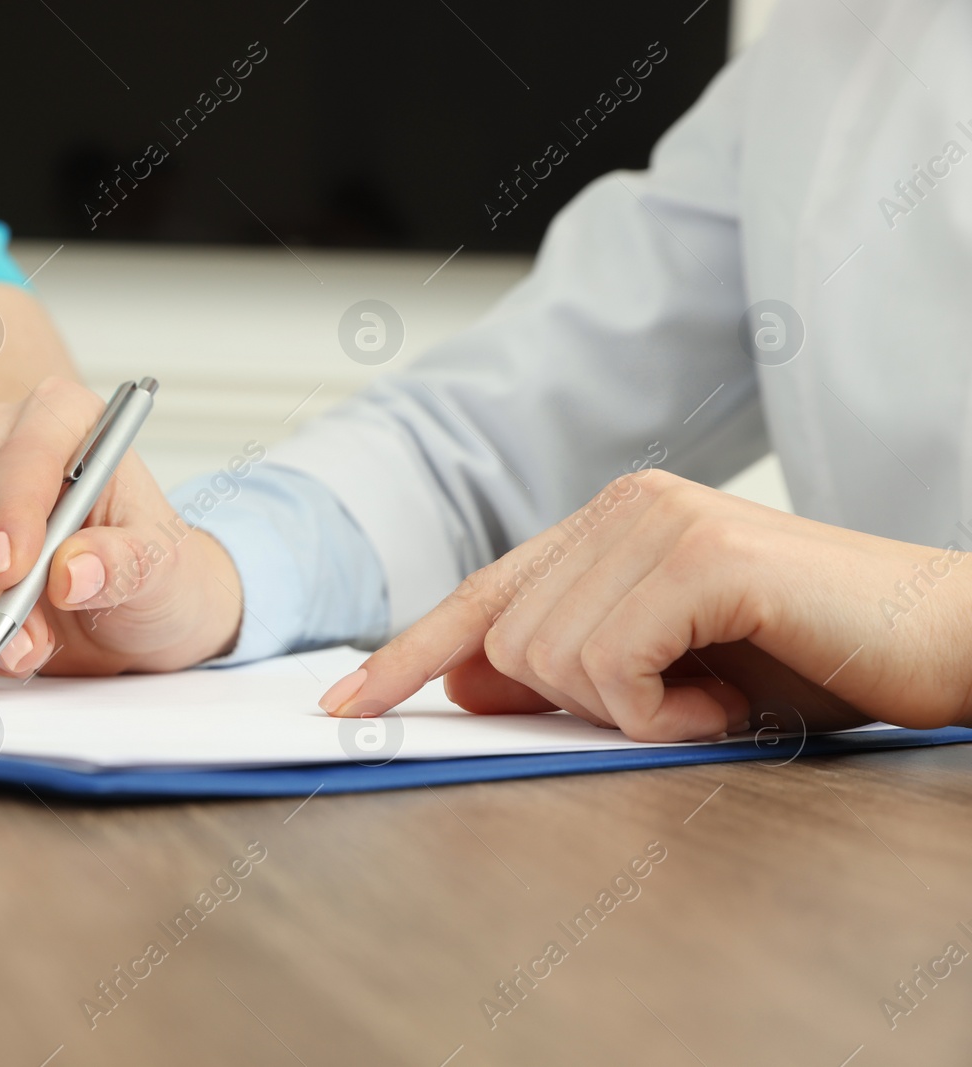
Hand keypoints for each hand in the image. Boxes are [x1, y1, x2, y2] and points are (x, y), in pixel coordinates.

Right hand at [0, 378, 242, 676]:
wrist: (133, 615)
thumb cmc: (154, 573)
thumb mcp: (165, 572)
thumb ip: (126, 564)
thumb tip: (73, 572)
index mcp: (66, 417)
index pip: (24, 452)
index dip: (13, 513)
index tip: (13, 574)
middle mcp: (1, 440)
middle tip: (32, 640)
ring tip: (25, 650)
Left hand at [319, 469, 971, 740]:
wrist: (947, 641)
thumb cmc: (810, 658)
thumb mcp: (667, 673)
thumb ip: (567, 666)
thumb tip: (461, 684)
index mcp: (606, 524)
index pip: (478, 597)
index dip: (405, 655)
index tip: (344, 705)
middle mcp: (621, 506)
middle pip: (504, 644)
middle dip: (580, 703)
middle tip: (681, 698)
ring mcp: (658, 521)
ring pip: (547, 661)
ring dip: (634, 712)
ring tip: (716, 690)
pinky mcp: (700, 554)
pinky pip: (611, 669)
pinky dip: (667, 713)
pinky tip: (731, 693)